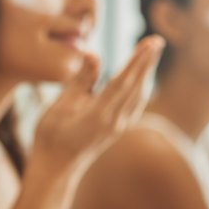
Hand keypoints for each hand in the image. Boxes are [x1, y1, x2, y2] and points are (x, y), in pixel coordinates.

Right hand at [31, 35, 162, 180]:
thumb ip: (80, 80)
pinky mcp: (118, 130)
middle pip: (137, 87)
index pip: (123, 82)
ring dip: (146, 74)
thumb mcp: (60, 106)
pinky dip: (140, 87)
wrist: (55, 168)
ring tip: (151, 54)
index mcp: (99, 115)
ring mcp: (119, 127)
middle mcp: (115, 121)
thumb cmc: (51, 136)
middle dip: (148, 63)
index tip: (150, 43)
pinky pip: (135, 105)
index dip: (137, 61)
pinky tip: (140, 79)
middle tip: (157, 41)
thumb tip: (94, 53)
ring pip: (139, 96)